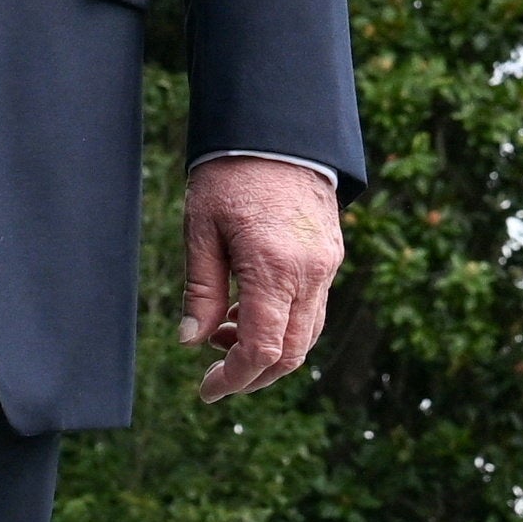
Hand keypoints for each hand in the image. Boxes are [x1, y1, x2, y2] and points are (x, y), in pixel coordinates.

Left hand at [182, 156, 341, 398]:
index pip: (264, 349)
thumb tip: (191, 341)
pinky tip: (247, 312)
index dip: (235, 378)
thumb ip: (201, 289)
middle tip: (214, 374)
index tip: (208, 390)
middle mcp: (310, 274)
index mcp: (274, 268)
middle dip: (254, 374)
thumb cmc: (228, 175)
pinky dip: (282, 323)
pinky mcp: (331, 257)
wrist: (275, 132)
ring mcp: (327, 267)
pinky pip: (312, 308)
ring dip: (269, 350)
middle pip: (293, 352)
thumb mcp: (200, 229)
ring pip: (307, 334)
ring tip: (222, 334)